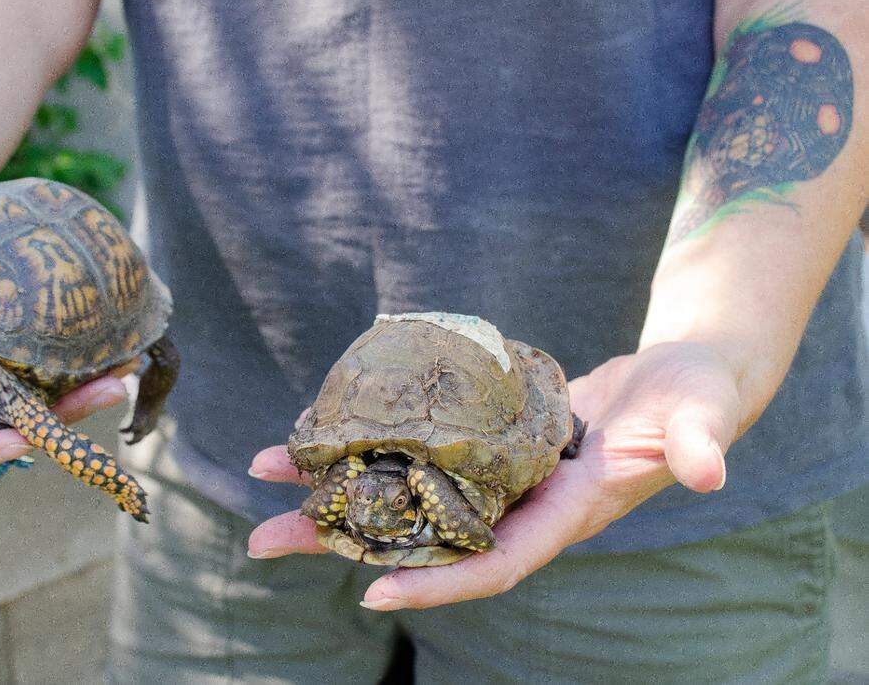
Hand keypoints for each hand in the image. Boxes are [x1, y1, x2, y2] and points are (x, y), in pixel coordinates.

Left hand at [247, 341, 741, 609]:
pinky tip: (319, 430)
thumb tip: (710, 471)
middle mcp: (517, 508)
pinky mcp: (481, 445)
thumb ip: (699, 444)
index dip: (437, 581)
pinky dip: (369, 444)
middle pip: (422, 537)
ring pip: (404, 495)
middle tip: (264, 539)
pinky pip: (415, 452)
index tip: (370, 591)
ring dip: (334, 490)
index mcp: (563, 517)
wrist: (677, 382)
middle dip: (344, 543)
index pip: (494, 565)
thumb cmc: (694, 399)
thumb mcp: (698, 416)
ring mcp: (494, 479)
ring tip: (262, 475)